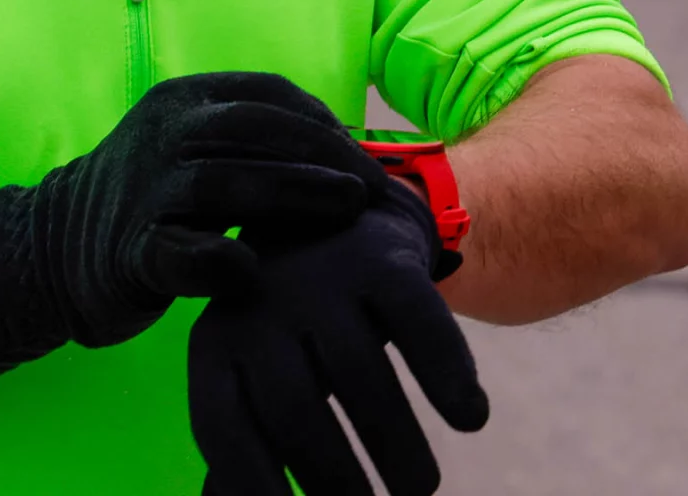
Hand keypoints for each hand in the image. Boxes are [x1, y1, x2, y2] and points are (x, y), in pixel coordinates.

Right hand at [0, 72, 389, 375]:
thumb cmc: (153, 199)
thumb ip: (256, 143)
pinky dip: (222, 260)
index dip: (324, 122)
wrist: (54, 248)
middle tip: (371, 187)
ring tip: (347, 208)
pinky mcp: (130, 253)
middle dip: (322, 153)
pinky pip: (182, 253)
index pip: (267, 94)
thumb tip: (349, 152)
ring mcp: (143, 192)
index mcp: (182, 100)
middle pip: (253, 130)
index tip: (363, 157)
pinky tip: (256, 268)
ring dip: (294, 192)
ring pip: (226, 182)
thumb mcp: (196, 146)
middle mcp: (162, 134)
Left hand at [189, 187, 489, 495]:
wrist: (344, 218)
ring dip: (394, 443)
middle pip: (293, 406)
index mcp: (216, 347)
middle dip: (333, 476)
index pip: (221, 427)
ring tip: (417, 489)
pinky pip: (417, 321)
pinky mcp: (383, 258)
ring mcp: (321, 277)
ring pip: (358, 371)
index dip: (253, 485)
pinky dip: (446, 373)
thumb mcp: (258, 375)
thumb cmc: (295, 326)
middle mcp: (258, 307)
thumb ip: (246, 443)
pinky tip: (470, 419)